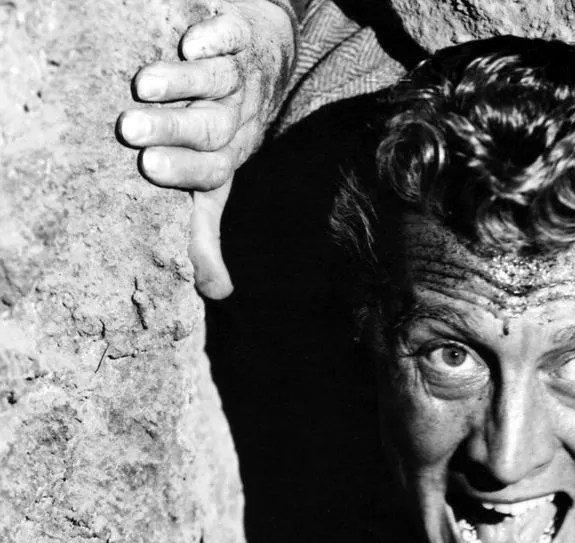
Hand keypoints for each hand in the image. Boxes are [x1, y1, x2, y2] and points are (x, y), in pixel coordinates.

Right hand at [117, 0, 295, 298]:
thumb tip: (217, 294)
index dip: (186, 170)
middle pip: (211, 128)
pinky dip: (215, 39)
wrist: (264, 62)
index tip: (147, 168)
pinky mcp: (238, 36)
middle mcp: (237, 119)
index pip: (213, 170)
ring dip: (183, 84)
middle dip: (175, 131)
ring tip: (144, 84)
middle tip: (130, 129)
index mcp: (229, 157)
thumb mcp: (216, 181)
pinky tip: (191, 44)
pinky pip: (231, 35)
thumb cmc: (224, 130)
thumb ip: (205, 232)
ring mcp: (238, 77)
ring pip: (216, 82)